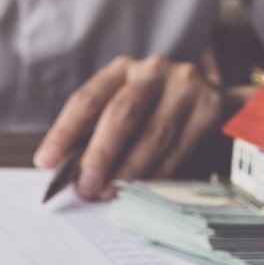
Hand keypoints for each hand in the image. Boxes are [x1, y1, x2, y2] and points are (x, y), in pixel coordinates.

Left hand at [34, 53, 224, 199]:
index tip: (46, 162)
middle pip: (122, 114)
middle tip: (85, 187)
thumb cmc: (158, 113)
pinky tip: (142, 190)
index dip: (64, 132)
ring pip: (154, 133)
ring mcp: (186, 86)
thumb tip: (70, 174)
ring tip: (110, 194)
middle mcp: (153, 71)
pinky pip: (181, 147)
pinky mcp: (211, 106)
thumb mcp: (128, 112)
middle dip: (100, 155)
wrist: (218, 104)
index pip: (87, 100)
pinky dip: (159, 173)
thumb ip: (99, 136)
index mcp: (122, 70)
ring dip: (129, 170)